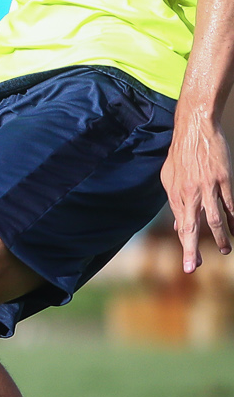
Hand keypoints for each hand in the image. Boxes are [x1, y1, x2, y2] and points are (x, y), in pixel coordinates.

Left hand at [163, 106, 232, 271]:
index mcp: (176, 193)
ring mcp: (209, 186)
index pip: (181, 226)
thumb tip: (177, 225)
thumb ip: (174, 202)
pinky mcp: (224, 178)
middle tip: (195, 267)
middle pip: (193, 226)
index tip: (190, 266)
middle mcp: (191, 192)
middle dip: (193, 249)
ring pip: (215, 217)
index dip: (185, 246)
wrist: (194, 129)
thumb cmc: (179, 154)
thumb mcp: (168, 178)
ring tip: (226, 250)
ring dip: (220, 236)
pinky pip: (231, 203)